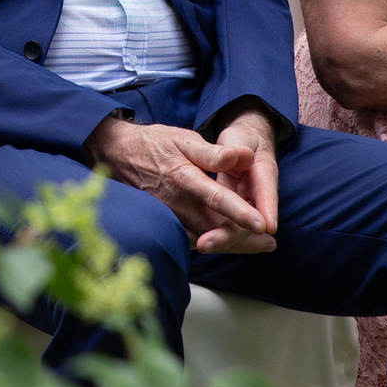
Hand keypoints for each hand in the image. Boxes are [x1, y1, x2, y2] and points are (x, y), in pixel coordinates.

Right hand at [85, 115, 275, 253]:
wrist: (116, 154)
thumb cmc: (154, 144)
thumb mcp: (183, 139)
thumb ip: (213, 152)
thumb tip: (242, 156)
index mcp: (184, 178)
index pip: (217, 199)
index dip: (241, 214)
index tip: (262, 226)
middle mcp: (176, 202)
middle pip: (216, 228)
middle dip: (244, 238)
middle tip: (269, 244)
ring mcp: (170, 216)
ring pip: (205, 238)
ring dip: (232, 244)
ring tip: (258, 247)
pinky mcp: (166, 223)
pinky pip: (193, 239)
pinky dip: (214, 243)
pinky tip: (230, 243)